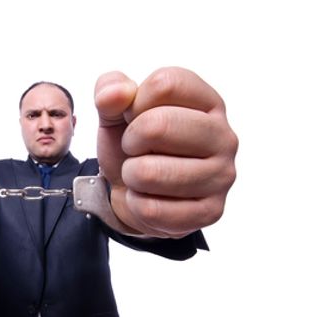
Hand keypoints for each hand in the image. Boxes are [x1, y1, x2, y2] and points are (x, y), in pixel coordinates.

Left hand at [92, 68, 237, 237]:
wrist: (133, 193)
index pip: (165, 84)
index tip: (135, 117)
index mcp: (208, 102)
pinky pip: (151, 209)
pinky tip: (148, 198)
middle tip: (135, 149)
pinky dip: (136, 204)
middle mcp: (224, 137)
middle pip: (158, 125)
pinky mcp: (211, 212)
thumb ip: (110, 90)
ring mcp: (222, 176)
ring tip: (142, 174)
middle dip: (131, 140)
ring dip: (132, 175)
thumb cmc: (134, 146)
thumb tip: (117, 94)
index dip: (135, 103)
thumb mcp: (116, 112)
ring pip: (150, 172)